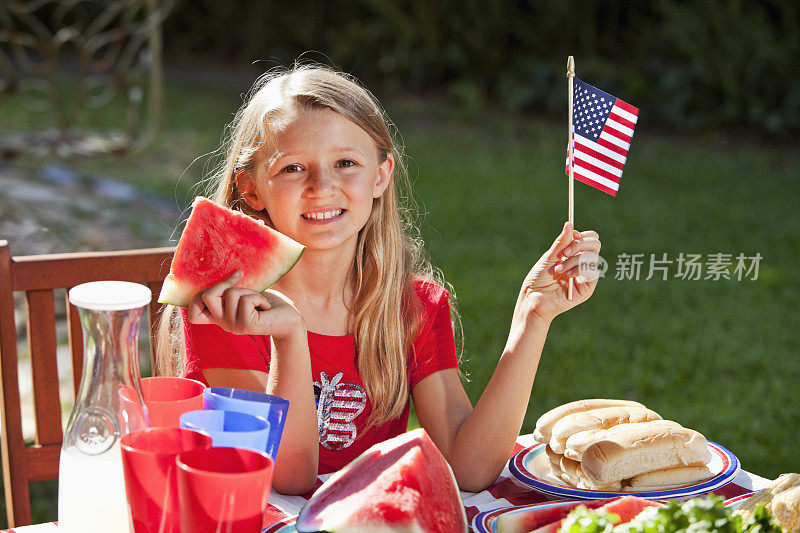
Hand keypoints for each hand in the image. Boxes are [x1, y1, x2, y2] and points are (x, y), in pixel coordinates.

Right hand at [186, 271, 304, 339]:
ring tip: (259, 301)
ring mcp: (234, 326)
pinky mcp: (247, 325)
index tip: (220, 287)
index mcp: (220, 317)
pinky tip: (265, 308)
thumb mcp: (244, 293)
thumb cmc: (268, 304)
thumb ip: (229, 289)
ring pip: (230, 294)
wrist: (290, 319)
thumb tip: (217, 267)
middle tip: (242, 284)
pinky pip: (245, 300)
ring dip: (249, 291)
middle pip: (206, 296)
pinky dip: (258, 298)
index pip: (193, 315)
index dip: (198, 298)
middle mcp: (223, 324)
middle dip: (225, 283)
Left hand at [512, 222, 601, 324]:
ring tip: (559, 270)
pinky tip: (567, 276)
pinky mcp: (587, 288)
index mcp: (573, 254)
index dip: (583, 235)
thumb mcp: (549, 257)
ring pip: (592, 257)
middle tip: (565, 252)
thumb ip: (561, 243)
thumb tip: (569, 224)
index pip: (589, 238)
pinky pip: (592, 271)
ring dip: (573, 260)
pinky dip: (578, 269)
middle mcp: (582, 263)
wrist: (534, 297)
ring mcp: (585, 275)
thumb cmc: (538, 279)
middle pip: (595, 244)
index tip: (573, 235)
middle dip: (580, 244)